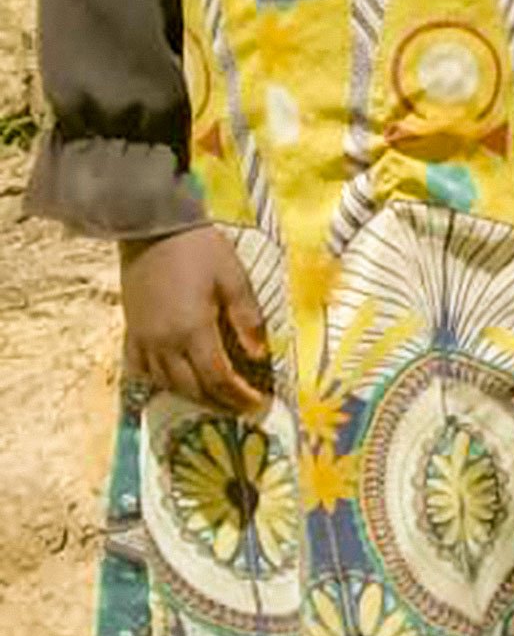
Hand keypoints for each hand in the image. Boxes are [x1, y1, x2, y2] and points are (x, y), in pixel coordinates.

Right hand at [119, 226, 269, 414]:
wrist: (151, 227)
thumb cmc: (199, 249)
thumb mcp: (233, 278)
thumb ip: (247, 319)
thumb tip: (260, 355)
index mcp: (193, 330)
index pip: (218, 378)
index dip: (238, 396)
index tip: (257, 405)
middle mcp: (165, 342)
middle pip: (192, 388)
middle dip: (219, 403)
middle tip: (240, 408)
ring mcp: (144, 339)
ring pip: (166, 384)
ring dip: (191, 396)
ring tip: (214, 400)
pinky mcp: (131, 330)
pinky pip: (140, 368)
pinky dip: (158, 382)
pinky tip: (172, 384)